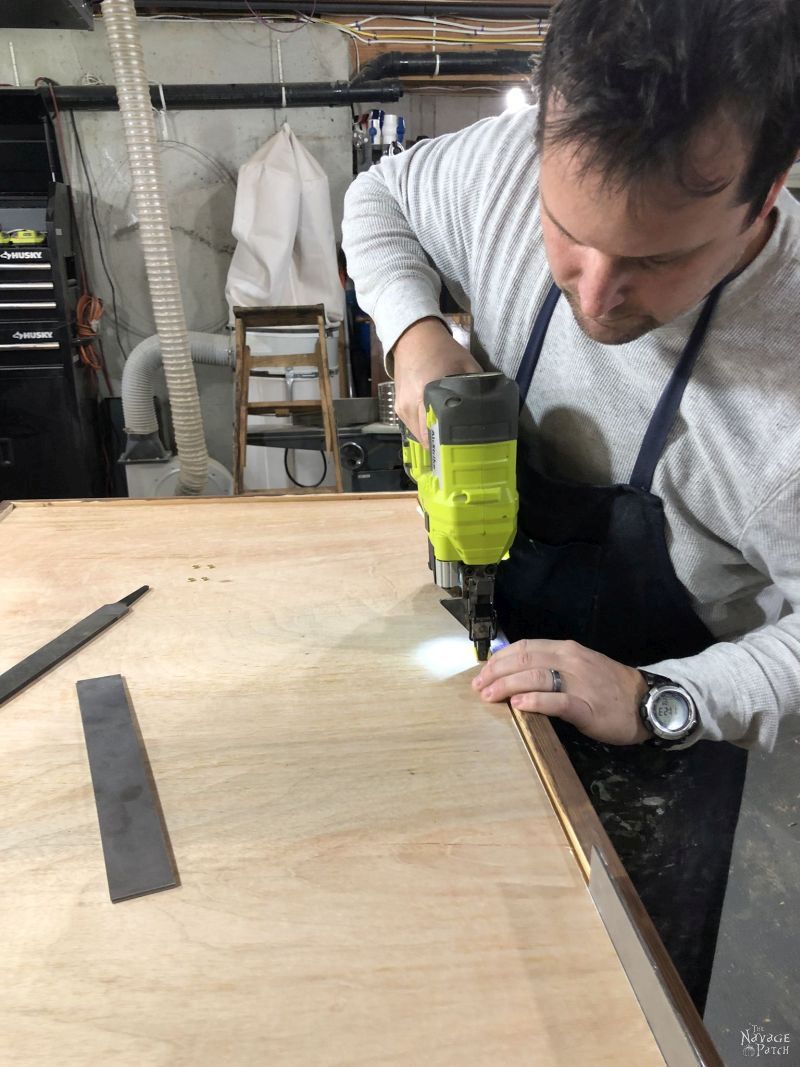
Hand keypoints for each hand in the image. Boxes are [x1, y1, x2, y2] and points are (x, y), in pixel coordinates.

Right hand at [392, 317, 482, 441]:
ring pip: (418, 436)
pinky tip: (437, 429)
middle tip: (460, 452)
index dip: (449, 445)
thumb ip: (478, 388)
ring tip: (450, 443)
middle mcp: (412, 405)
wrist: (412, 337)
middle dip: (442, 448)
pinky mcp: (398, 409)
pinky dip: (425, 431)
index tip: (463, 453)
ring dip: (433, 440)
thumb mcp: (467, 365)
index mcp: (428, 393)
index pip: (436, 431)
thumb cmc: (442, 350)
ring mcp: (403, 408)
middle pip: (426, 439)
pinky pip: (412, 428)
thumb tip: (491, 409)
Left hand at [472, 639, 649, 745]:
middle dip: (496, 673)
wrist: (646, 701)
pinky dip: (534, 701)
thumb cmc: (609, 686)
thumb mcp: (579, 666)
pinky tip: (518, 706)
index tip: (483, 671)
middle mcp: (570, 660)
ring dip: (507, 686)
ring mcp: (579, 682)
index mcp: (565, 649)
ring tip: (490, 696)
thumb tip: (516, 673)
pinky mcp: (587, 706)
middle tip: (479, 687)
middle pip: (524, 659)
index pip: (524, 647)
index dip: (499, 658)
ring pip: (535, 677)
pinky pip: (557, 701)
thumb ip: (552, 665)